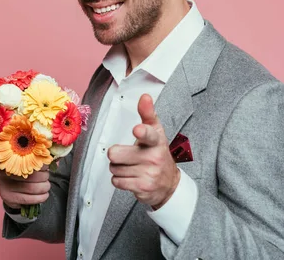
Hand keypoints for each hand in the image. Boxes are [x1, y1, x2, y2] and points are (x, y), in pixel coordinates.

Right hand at [0, 165, 50, 209]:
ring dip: (44, 187)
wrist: (6, 192)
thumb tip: (54, 159)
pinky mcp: (10, 199)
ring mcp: (6, 188)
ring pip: (31, 188)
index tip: (47, 165)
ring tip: (47, 186)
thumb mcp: (23, 165)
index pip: (27, 161)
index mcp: (8, 162)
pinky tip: (45, 195)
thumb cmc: (18, 175)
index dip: (40, 163)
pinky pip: (30, 199)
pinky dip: (41, 197)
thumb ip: (36, 161)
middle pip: (30, 175)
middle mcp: (4, 174)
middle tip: (47, 177)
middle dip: (44, 176)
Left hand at [107, 94, 179, 208]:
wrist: (169, 184)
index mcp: (156, 141)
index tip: (138, 130)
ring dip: (118, 168)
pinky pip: (117, 181)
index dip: (142, 132)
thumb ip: (148, 114)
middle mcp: (154, 157)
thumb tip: (145, 96)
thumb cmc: (157, 154)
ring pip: (114, 168)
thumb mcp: (156, 133)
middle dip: (116, 155)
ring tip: (131, 167)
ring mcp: (149, 174)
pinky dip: (120, 180)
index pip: (149, 134)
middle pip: (115, 154)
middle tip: (126, 156)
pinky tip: (131, 177)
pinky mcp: (143, 188)